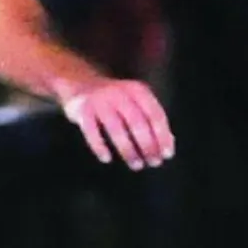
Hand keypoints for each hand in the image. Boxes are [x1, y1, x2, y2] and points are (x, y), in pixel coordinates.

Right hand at [59, 78, 174, 170]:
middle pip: (138, 122)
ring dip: (128, 149)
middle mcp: (121, 93)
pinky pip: (91, 131)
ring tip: (136, 165)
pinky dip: (99, 146)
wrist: (79, 83)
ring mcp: (100, 100)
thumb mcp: (135, 102)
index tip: (167, 154)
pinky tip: (107, 159)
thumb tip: (168, 144)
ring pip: (117, 128)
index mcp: (138, 91)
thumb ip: (150, 119)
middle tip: (153, 162)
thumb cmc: (115, 100)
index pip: (155, 114)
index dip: (163, 135)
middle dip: (148, 145)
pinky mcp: (82, 109)